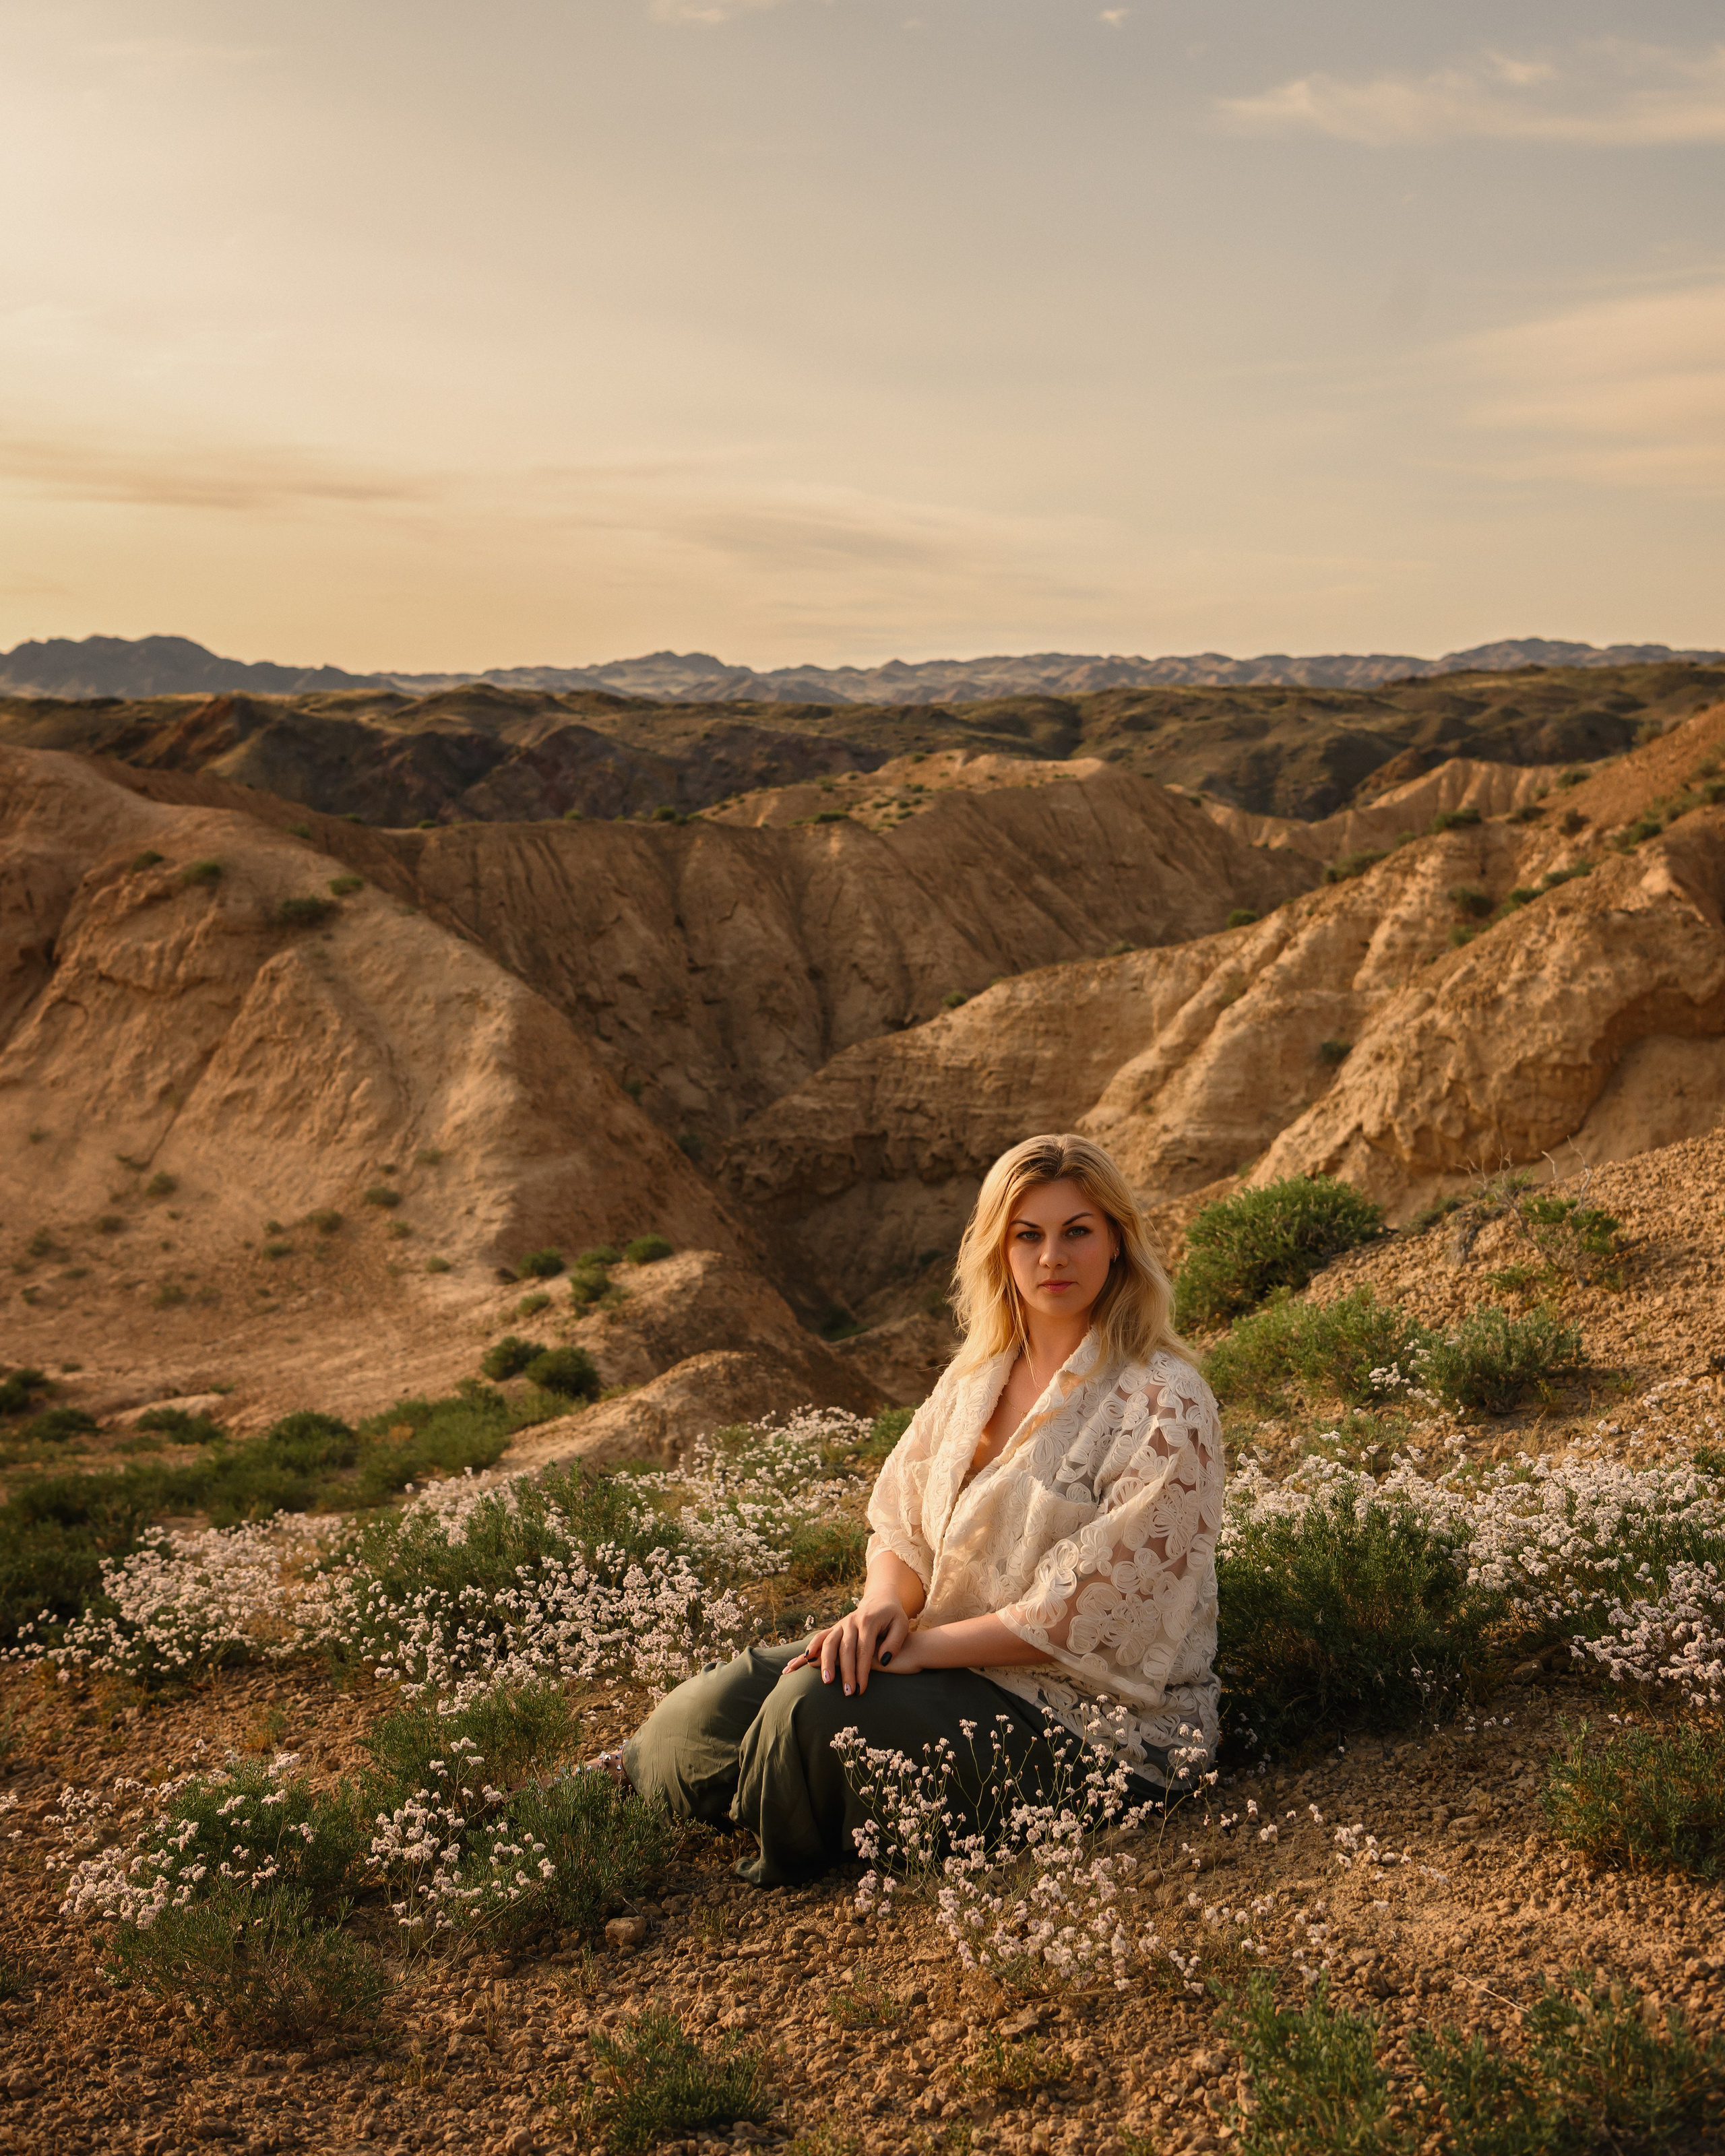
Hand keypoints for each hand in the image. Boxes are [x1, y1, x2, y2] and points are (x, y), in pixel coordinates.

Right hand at [785, 1590, 911, 1695]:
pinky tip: (805, 1660)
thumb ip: (894, 1642)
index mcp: (868, 1622)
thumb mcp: (902, 1625)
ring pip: (829, 1642)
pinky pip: (821, 1637)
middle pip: (845, 1649)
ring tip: (826, 1681)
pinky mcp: (835, 1628)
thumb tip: (883, 1661)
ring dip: (825, 1662)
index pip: (863, 1650)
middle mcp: (852, 1621)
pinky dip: (812, 1647)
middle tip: (847, 1693)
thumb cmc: (893, 1616)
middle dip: (845, 1672)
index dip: (861, 1672)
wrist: (880, 1600)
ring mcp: (841, 1624)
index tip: (861, 1690)